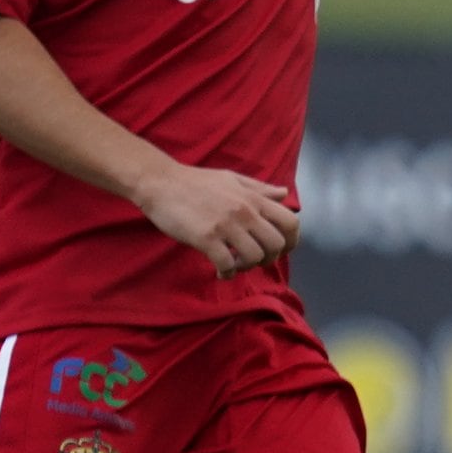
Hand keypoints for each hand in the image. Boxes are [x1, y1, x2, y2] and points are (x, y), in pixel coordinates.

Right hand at [139, 162, 301, 277]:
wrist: (159, 182)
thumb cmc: (195, 181)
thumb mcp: (232, 179)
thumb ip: (259, 189)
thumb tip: (284, 193)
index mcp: (253, 198)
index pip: (290, 222)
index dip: (291, 241)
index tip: (281, 250)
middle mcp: (245, 212)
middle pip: (276, 244)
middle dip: (269, 258)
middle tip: (254, 260)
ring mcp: (226, 225)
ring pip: (254, 256)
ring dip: (247, 267)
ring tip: (235, 265)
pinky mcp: (206, 238)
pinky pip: (227, 264)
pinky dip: (227, 273)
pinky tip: (220, 272)